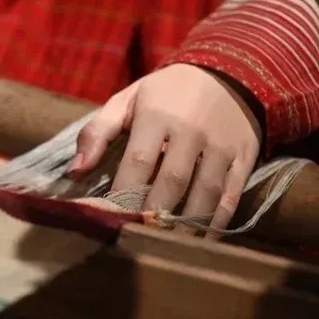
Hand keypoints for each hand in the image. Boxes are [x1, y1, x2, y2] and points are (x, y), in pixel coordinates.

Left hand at [74, 64, 262, 235]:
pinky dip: (219, 220)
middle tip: (138, 238)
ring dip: (186, 222)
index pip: (139, 160)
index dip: (124, 192)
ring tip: (166, 246)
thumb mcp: (128, 100)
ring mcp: (221, 144)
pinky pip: (232, 192)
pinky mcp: (244, 156)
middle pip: (173, 179)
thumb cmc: (165, 94)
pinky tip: (203, 239)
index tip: (111, 217)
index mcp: (157, 115)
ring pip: (205, 190)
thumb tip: (74, 171)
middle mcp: (192, 130)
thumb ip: (97, 133)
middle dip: (154, 212)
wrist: (228, 73)